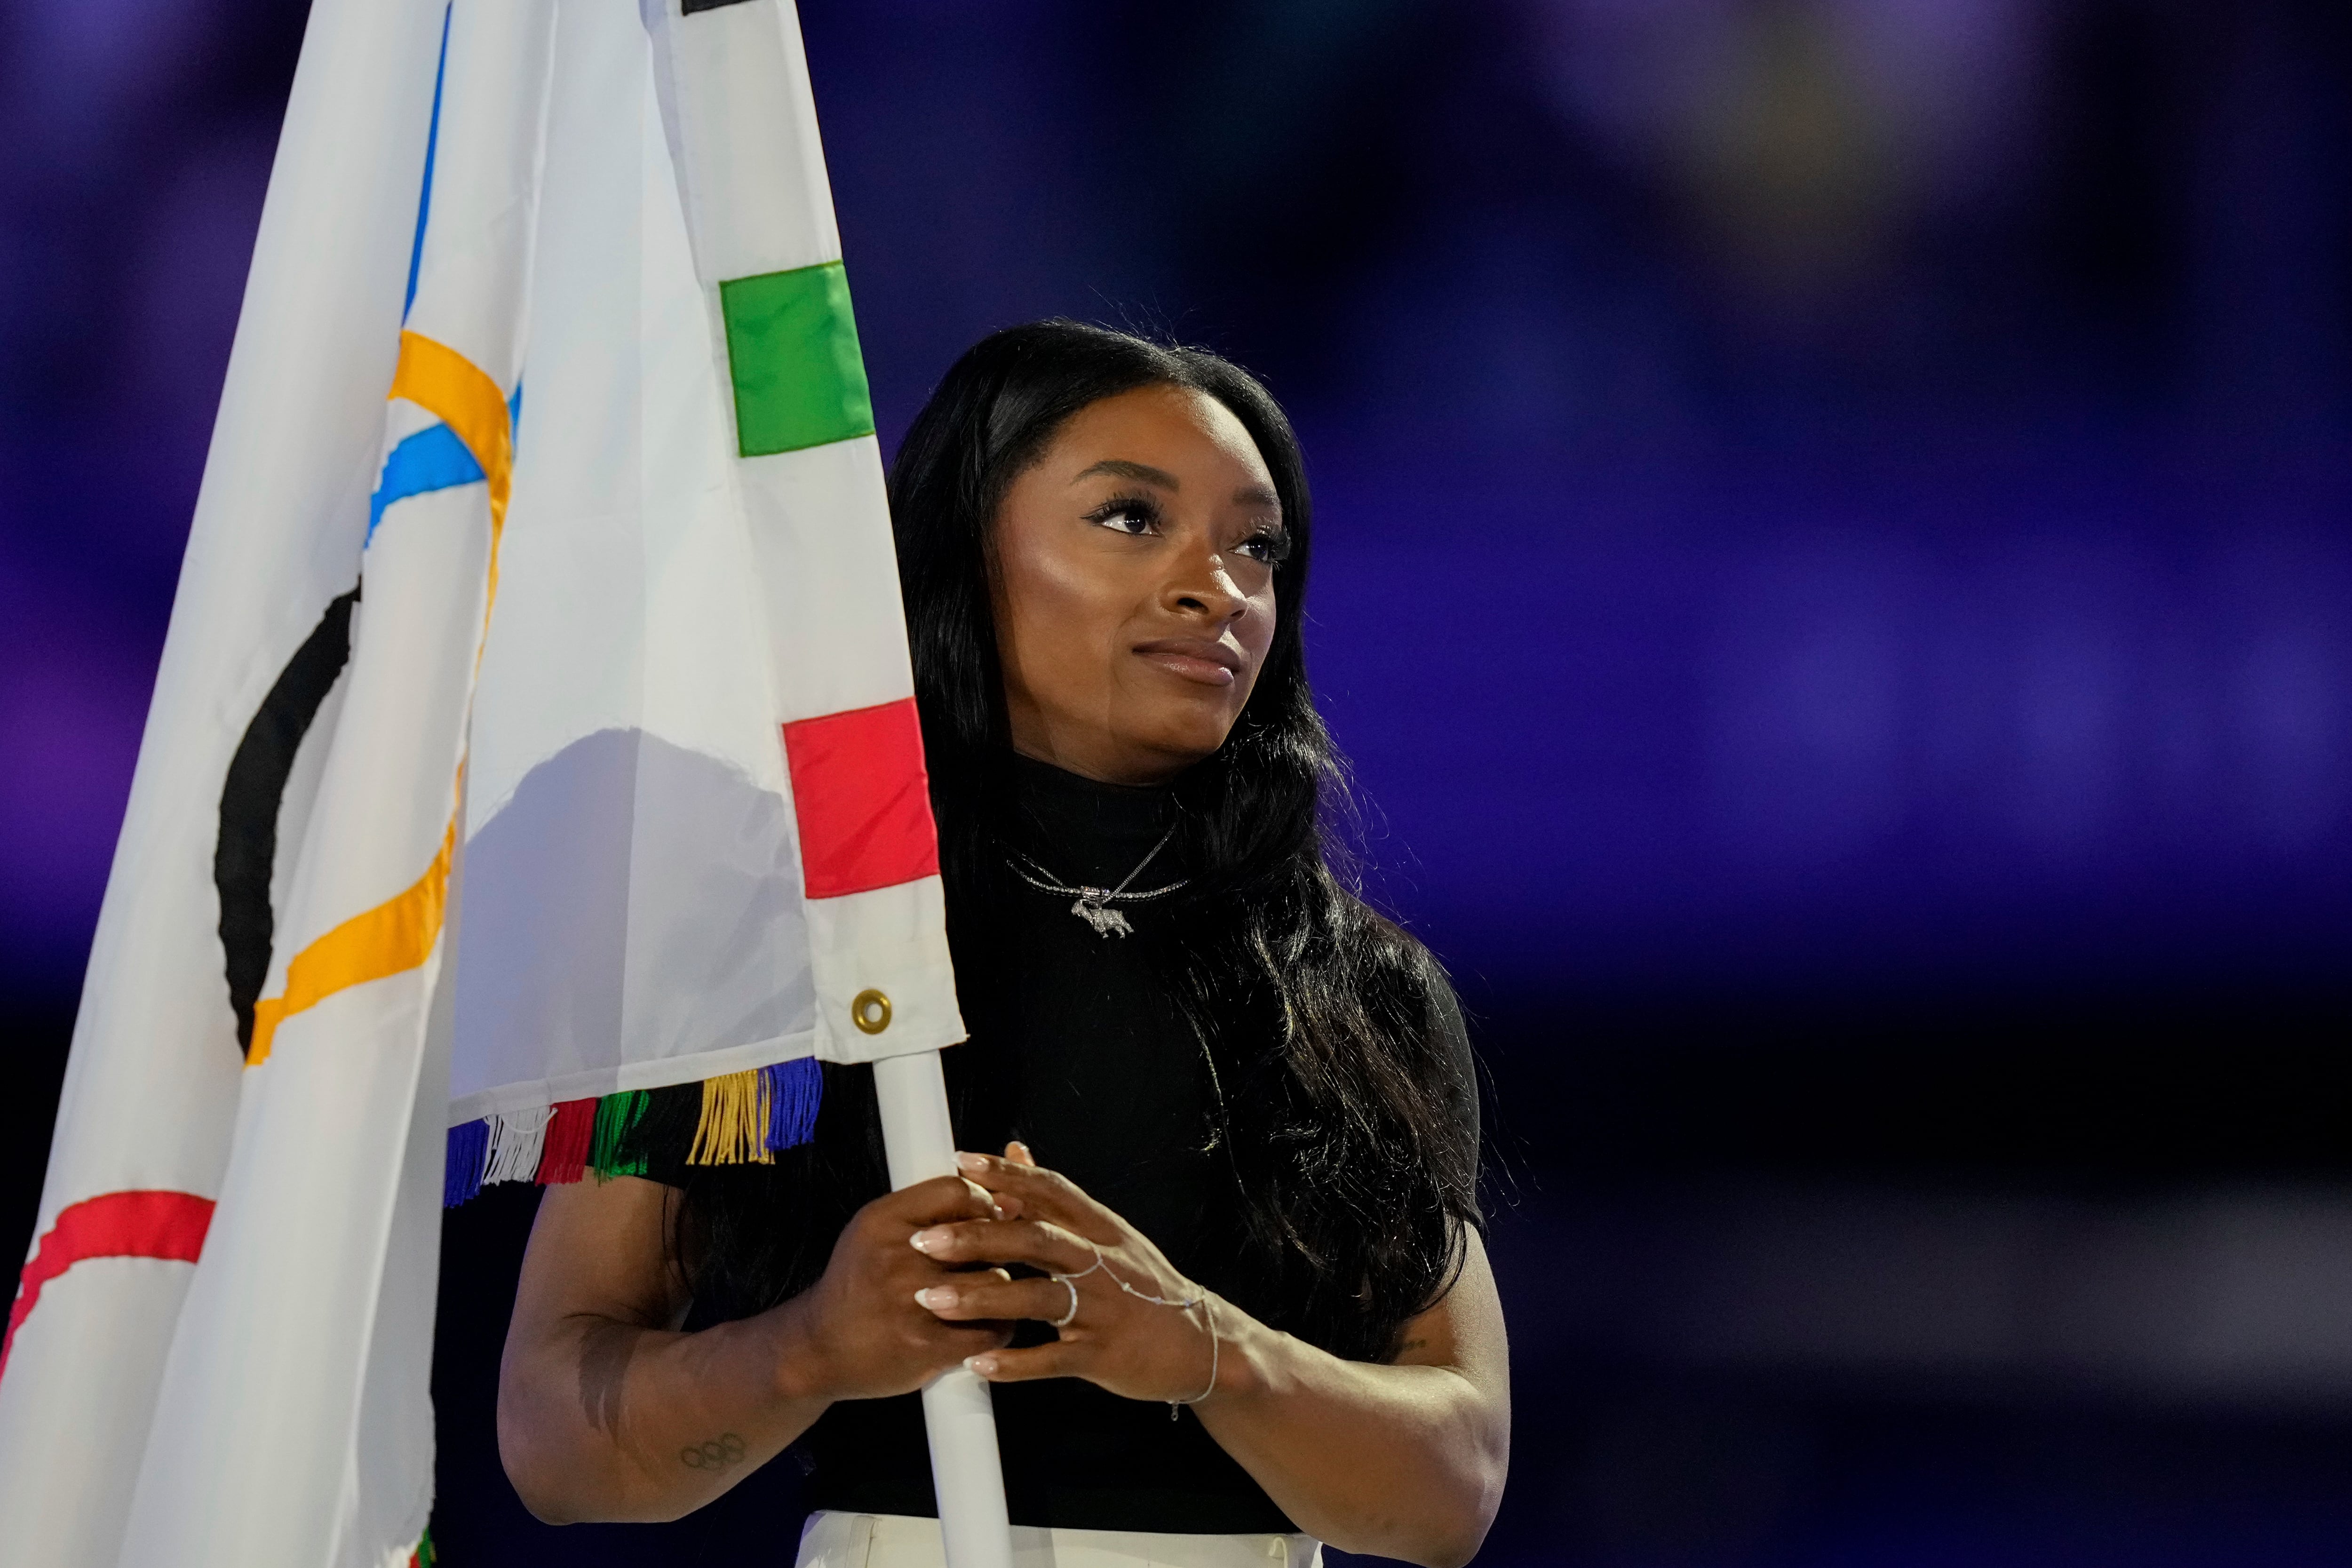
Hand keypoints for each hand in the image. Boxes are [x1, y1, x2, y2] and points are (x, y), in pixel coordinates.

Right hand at [777, 1174, 1016, 1401]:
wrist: (818, 1349)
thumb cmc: (861, 1283)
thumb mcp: (879, 1230)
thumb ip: (935, 1209)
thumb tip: (1011, 1199)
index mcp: (882, 1220)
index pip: (957, 1189)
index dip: (984, 1201)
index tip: (987, 1218)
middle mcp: (895, 1257)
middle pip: (983, 1236)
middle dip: (995, 1248)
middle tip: (986, 1260)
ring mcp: (911, 1303)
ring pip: (995, 1282)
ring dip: (998, 1291)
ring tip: (979, 1297)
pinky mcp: (926, 1346)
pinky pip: (991, 1330)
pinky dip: (996, 1328)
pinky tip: (979, 1326)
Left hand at [909, 1143, 1222, 1406]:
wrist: (1202, 1345)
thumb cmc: (1144, 1288)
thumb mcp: (1109, 1236)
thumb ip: (1057, 1199)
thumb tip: (1015, 1149)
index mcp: (1101, 1230)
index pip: (1050, 1190)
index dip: (1005, 1174)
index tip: (959, 1162)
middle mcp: (1103, 1263)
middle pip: (1035, 1240)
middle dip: (977, 1238)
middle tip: (926, 1240)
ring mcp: (1104, 1309)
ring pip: (1037, 1298)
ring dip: (981, 1298)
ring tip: (932, 1299)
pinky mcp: (1103, 1355)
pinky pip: (1051, 1359)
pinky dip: (1013, 1362)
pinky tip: (976, 1362)